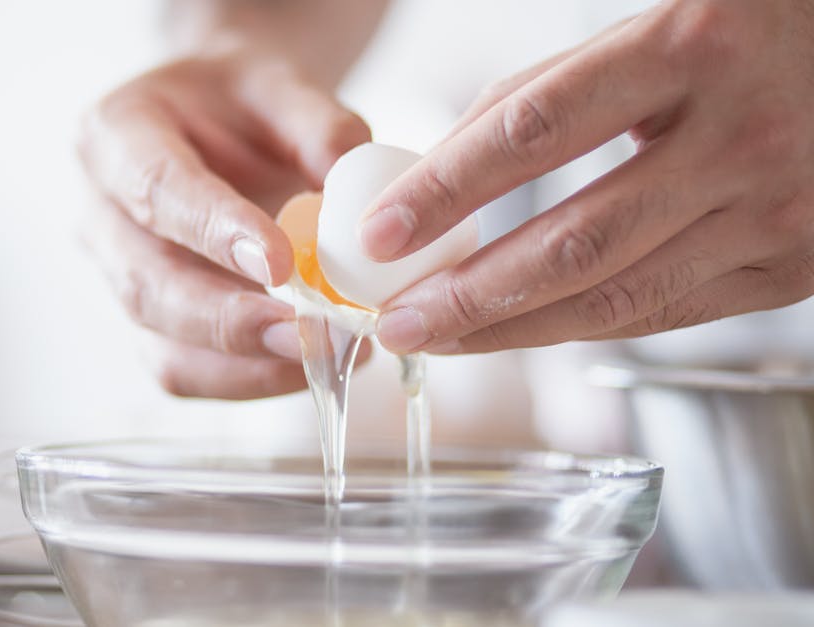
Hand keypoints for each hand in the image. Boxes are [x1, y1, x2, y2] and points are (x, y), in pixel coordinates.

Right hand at [78, 44, 370, 397]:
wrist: (224, 125)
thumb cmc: (243, 102)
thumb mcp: (281, 82)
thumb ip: (317, 123)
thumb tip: (350, 178)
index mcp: (114, 135)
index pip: (155, 189)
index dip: (212, 231)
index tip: (279, 262)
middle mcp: (101, 213)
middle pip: (146, 284)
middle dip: (226, 319)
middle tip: (302, 332)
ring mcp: (120, 276)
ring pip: (160, 343)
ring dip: (242, 363)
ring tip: (322, 355)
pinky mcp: (152, 323)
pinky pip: (185, 370)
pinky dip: (247, 379)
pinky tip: (308, 365)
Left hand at [361, 0, 813, 353]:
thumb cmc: (746, 35)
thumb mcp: (650, 29)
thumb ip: (549, 94)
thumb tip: (438, 172)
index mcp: (688, 48)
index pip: (534, 130)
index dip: (446, 188)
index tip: (380, 233)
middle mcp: (739, 135)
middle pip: (573, 240)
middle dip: (467, 294)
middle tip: (394, 320)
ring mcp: (775, 210)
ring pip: (615, 297)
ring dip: (510, 330)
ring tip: (438, 338)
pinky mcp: (794, 269)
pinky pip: (662, 314)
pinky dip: (579, 328)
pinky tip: (517, 332)